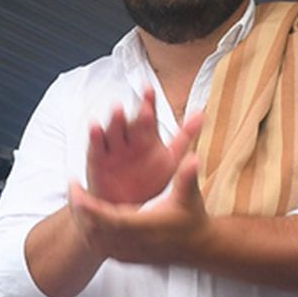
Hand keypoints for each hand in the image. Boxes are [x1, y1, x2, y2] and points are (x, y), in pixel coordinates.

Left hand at [69, 152, 208, 265]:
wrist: (196, 247)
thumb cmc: (191, 218)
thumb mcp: (190, 197)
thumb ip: (186, 177)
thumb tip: (193, 158)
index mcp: (144, 227)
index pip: (107, 219)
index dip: (88, 206)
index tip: (75, 189)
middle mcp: (132, 243)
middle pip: (94, 229)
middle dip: (79, 209)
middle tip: (72, 187)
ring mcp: (127, 253)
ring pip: (93, 239)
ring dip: (81, 220)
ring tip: (75, 198)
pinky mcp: (124, 258)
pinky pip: (99, 247)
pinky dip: (88, 231)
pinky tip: (84, 215)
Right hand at [86, 88, 204, 205]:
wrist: (129, 207)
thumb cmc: (149, 182)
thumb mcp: (171, 158)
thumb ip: (185, 136)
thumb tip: (202, 113)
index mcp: (146, 137)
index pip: (147, 115)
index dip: (148, 102)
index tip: (150, 89)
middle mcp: (129, 139)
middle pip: (131, 122)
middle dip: (134, 113)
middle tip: (141, 106)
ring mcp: (113, 148)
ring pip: (114, 130)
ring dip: (116, 120)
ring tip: (118, 110)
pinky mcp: (98, 159)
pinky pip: (97, 146)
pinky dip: (95, 136)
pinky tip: (95, 126)